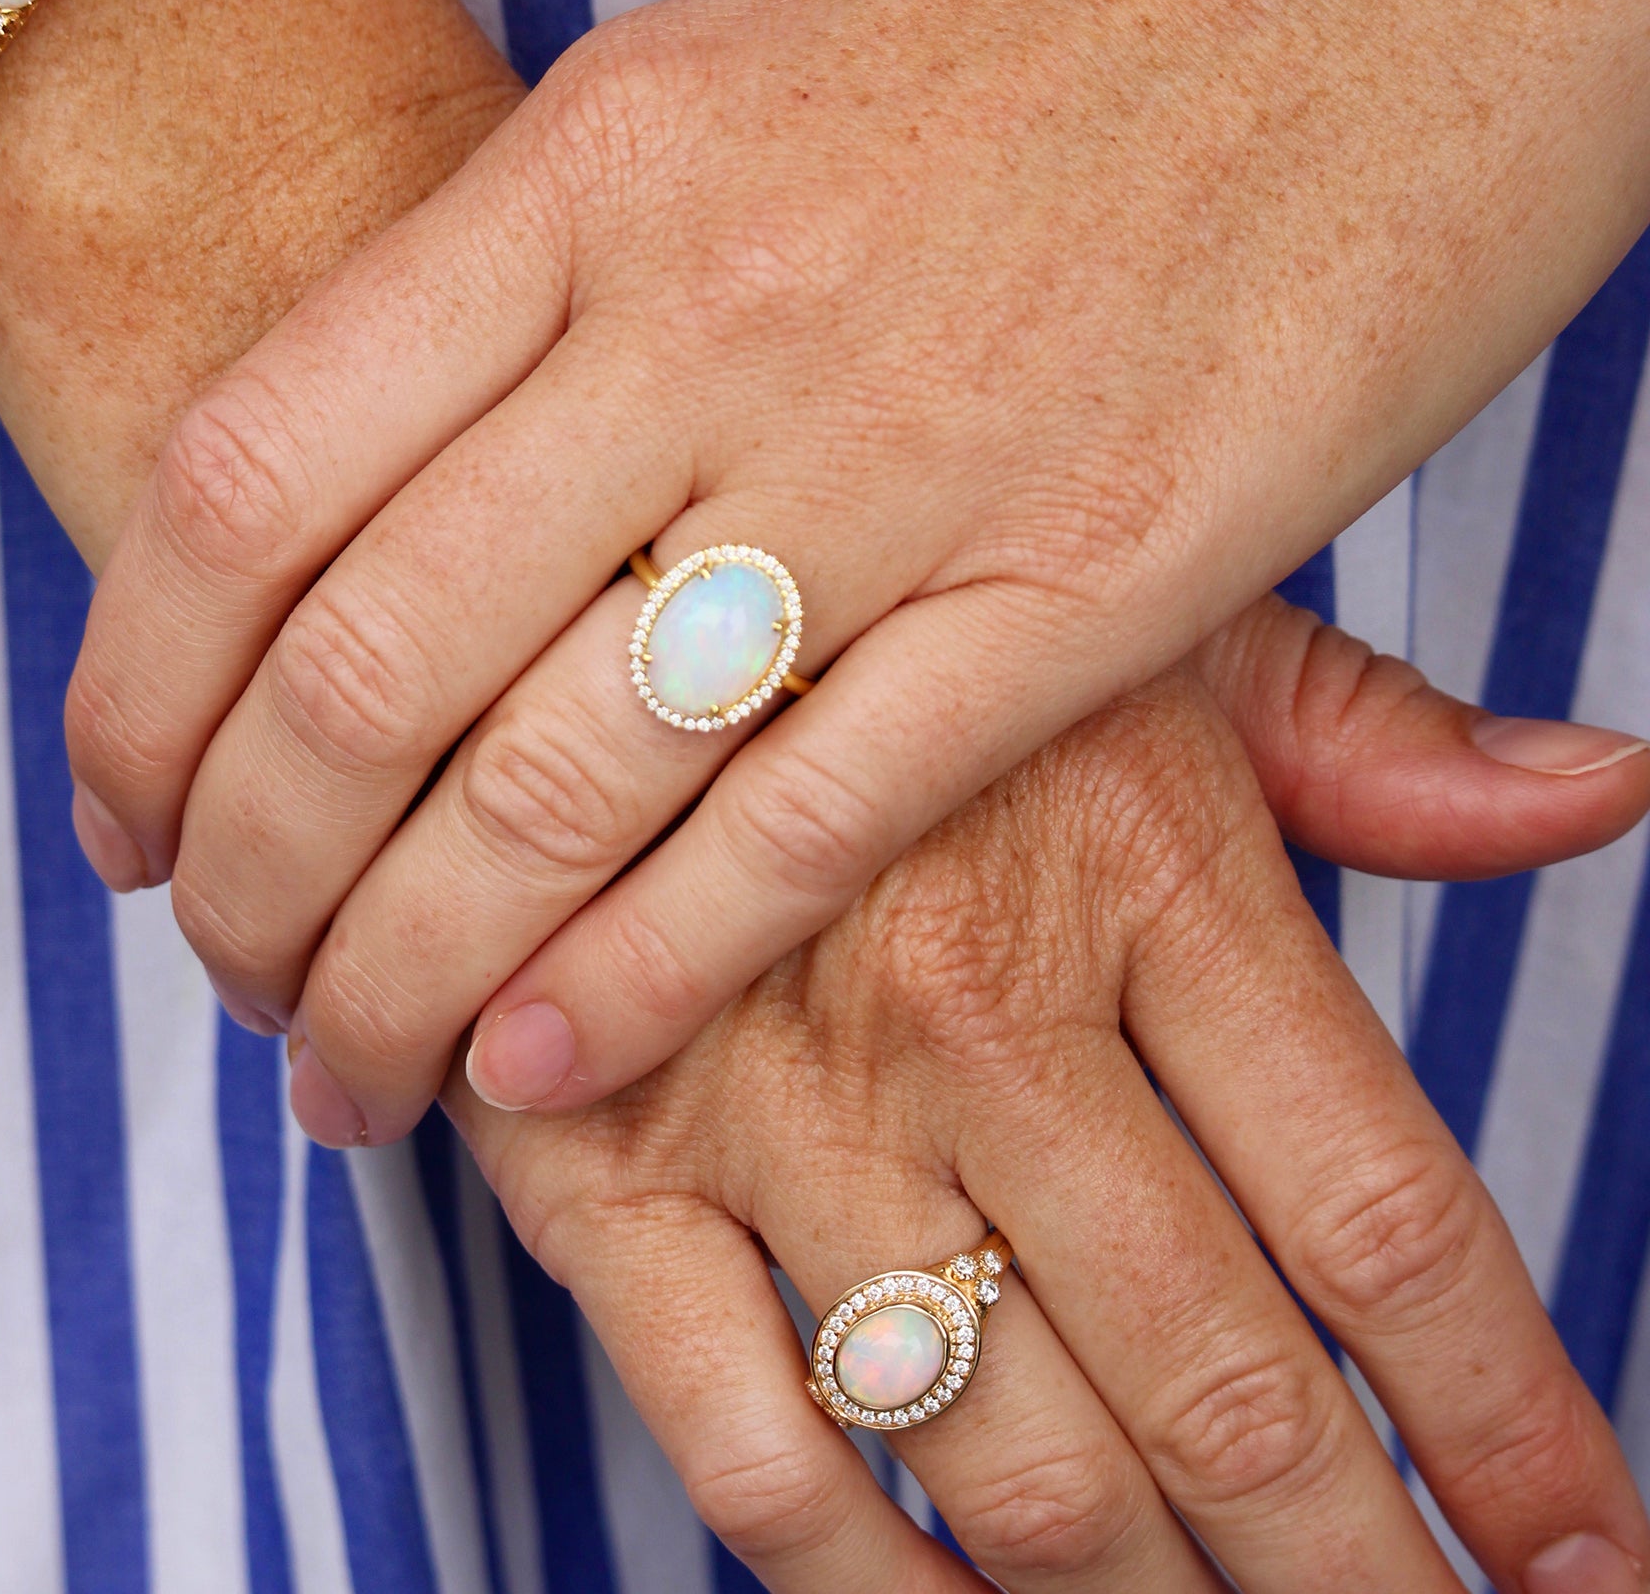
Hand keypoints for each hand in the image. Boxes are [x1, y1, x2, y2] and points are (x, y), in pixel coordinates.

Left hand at [66, 0, 1649, 1133]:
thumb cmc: (997, 47)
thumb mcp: (701, 98)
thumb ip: (519, 303)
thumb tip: (343, 522)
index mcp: (584, 164)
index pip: (243, 473)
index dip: (131, 687)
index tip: (117, 819)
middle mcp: (706, 308)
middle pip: (360, 667)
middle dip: (250, 881)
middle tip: (232, 977)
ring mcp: (896, 452)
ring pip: (548, 782)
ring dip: (403, 965)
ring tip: (353, 1064)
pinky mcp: (1086, 585)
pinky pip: (792, 831)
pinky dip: (631, 976)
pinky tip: (535, 1065)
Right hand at [450, 657, 1649, 1593]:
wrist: (549, 599)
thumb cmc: (880, 613)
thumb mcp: (1124, 619)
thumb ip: (1359, 736)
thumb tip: (1604, 790)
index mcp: (1141, 863)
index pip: (1383, 1213)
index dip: (1508, 1420)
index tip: (1584, 1557)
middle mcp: (977, 1007)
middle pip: (1223, 1380)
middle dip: (1355, 1573)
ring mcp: (780, 1106)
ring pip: (1012, 1455)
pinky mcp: (601, 1171)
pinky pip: (753, 1452)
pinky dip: (872, 1590)